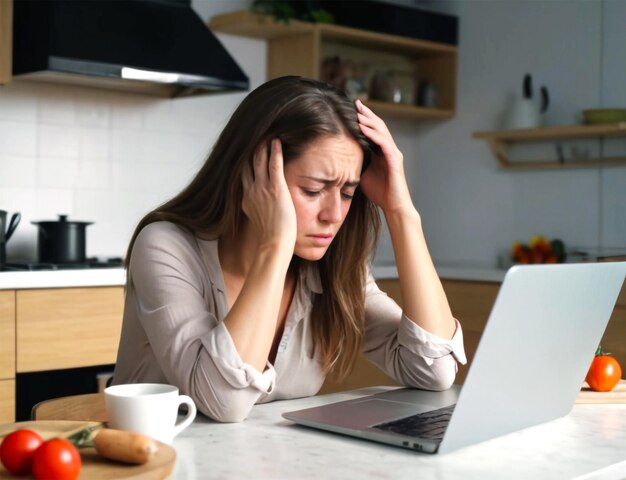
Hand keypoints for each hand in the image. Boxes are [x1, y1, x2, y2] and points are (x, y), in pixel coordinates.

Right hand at [241, 139, 296, 249]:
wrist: (274, 243)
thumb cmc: (271, 238)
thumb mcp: (259, 221)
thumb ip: (257, 211)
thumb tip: (260, 210)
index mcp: (246, 199)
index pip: (244, 176)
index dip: (245, 163)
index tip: (247, 153)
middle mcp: (251, 191)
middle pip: (248, 165)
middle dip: (251, 151)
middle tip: (255, 138)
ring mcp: (263, 188)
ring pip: (260, 161)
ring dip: (262, 147)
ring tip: (266, 135)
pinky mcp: (276, 188)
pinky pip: (274, 164)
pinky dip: (275, 151)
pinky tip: (277, 141)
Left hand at [356, 99, 412, 214]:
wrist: (394, 206)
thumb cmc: (379, 192)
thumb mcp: (362, 174)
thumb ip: (355, 163)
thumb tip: (339, 158)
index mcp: (381, 152)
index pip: (372, 130)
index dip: (363, 119)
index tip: (351, 109)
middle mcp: (389, 149)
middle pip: (378, 126)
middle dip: (367, 114)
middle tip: (356, 102)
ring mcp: (393, 153)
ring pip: (381, 131)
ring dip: (369, 120)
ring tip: (358, 111)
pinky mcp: (395, 160)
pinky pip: (383, 143)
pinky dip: (373, 134)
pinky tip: (363, 127)